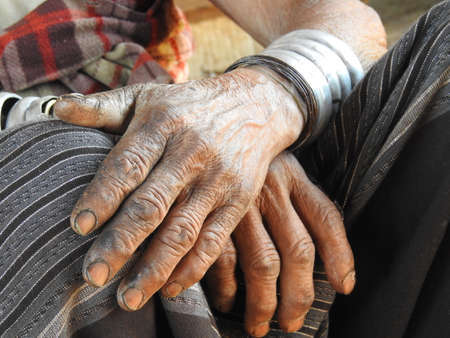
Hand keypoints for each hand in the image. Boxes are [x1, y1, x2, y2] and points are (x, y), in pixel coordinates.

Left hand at [54, 67, 302, 310]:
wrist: (254, 106)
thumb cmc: (189, 105)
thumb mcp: (147, 96)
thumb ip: (103, 107)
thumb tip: (58, 110)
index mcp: (163, 124)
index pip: (128, 164)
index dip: (103, 196)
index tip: (78, 227)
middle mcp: (191, 153)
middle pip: (153, 204)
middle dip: (122, 243)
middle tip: (93, 275)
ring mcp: (217, 180)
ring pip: (183, 231)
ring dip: (155, 268)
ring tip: (126, 299)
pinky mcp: (238, 200)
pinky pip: (215, 240)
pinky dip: (193, 268)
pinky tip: (169, 288)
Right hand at [204, 152, 354, 336]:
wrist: (205, 127)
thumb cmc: (244, 154)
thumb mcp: (278, 162)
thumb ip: (299, 197)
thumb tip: (318, 245)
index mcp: (292, 174)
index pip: (326, 218)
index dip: (340, 256)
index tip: (343, 286)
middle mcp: (269, 188)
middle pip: (297, 251)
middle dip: (297, 295)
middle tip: (292, 322)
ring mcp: (239, 201)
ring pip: (263, 263)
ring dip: (263, 302)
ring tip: (260, 325)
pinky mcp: (208, 211)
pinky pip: (224, 259)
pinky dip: (227, 287)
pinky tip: (228, 301)